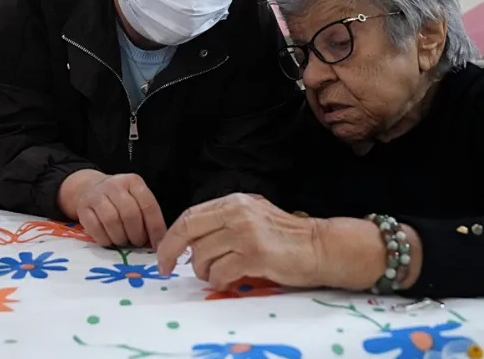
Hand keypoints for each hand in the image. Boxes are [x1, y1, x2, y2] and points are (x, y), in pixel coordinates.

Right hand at [59, 170, 166, 247]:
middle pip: (130, 214)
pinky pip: (95, 227)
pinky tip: (109, 241)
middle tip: (137, 243)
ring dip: (120, 238)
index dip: (155, 228)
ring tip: (123, 242)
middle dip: (136, 234)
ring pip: (112, 220)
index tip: (158, 245)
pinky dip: (104, 239)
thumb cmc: (119, 199)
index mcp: (133, 182)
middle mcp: (115, 184)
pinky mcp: (83, 207)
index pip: (148, 205)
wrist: (89, 188)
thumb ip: (147, 216)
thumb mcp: (136, 200)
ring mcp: (97, 194)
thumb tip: (160, 243)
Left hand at [156, 193, 320, 289]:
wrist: (320, 247)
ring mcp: (245, 233)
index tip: (164, 254)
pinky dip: (219, 280)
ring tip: (215, 274)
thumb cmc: (285, 237)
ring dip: (203, 271)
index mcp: (232, 202)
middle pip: (187, 231)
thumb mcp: (250, 216)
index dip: (171, 237)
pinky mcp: (255, 254)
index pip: (189, 216)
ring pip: (202, 255)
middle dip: (171, 252)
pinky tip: (228, 281)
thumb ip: (222, 222)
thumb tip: (190, 241)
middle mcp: (236, 213)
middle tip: (168, 268)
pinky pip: (220, 272)